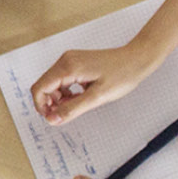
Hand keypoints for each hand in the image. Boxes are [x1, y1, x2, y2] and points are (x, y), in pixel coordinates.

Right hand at [32, 45, 159, 124]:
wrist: (137, 59)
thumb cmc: (123, 74)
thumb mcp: (97, 97)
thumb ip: (72, 109)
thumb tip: (52, 119)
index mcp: (68, 67)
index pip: (40, 88)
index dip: (42, 106)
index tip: (53, 118)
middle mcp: (65, 60)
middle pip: (43, 85)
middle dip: (50, 103)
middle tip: (65, 114)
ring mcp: (70, 60)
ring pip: (52, 83)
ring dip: (58, 98)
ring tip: (76, 105)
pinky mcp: (76, 62)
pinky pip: (62, 79)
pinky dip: (65, 91)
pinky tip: (79, 96)